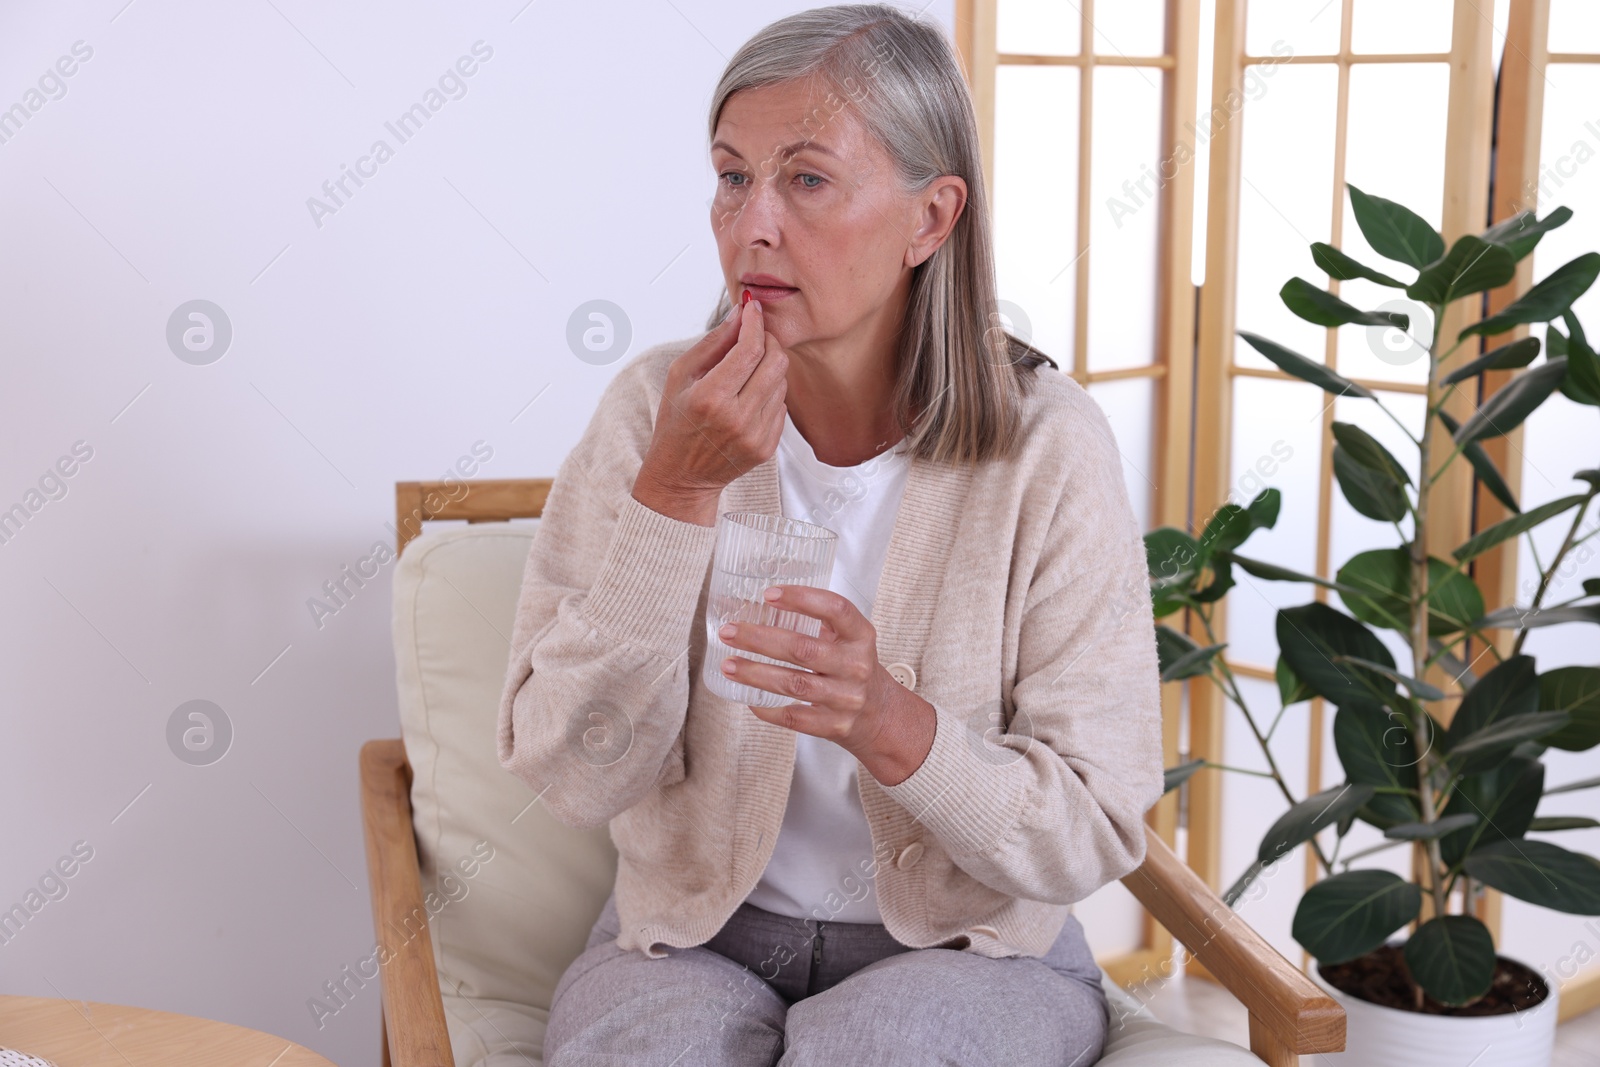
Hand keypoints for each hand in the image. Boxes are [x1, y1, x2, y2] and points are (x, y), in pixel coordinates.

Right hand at [633, 295, 788, 522]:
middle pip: (775, 362)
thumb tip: (740, 313)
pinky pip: (781, 406)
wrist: (682, 476)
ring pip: (782, 382)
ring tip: (745, 373)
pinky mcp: (767, 448)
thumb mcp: (681, 376)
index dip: (755, 322)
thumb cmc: (676, 422)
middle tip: (754, 337)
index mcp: (711, 397)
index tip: (753, 308)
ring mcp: (755, 435)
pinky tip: (748, 399)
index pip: (749, 349)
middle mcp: (737, 418)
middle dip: (768, 340)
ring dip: (768, 368)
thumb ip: (712, 342)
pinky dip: (769, 394)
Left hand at [716, 585, 935, 784]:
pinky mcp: (835, 726)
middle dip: (760, 639)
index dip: (802, 599)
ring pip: (794, 684)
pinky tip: (748, 699)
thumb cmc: (853, 668)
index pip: (836, 609)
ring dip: (755, 673)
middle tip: (729, 631)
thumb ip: (815, 621)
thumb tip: (754, 605)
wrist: (881, 716)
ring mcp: (846, 698)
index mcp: (860, 636)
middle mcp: (855, 666)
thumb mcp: (848, 639)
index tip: (768, 594)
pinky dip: (768, 709)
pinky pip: (794, 717)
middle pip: (803, 649)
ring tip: (728, 665)